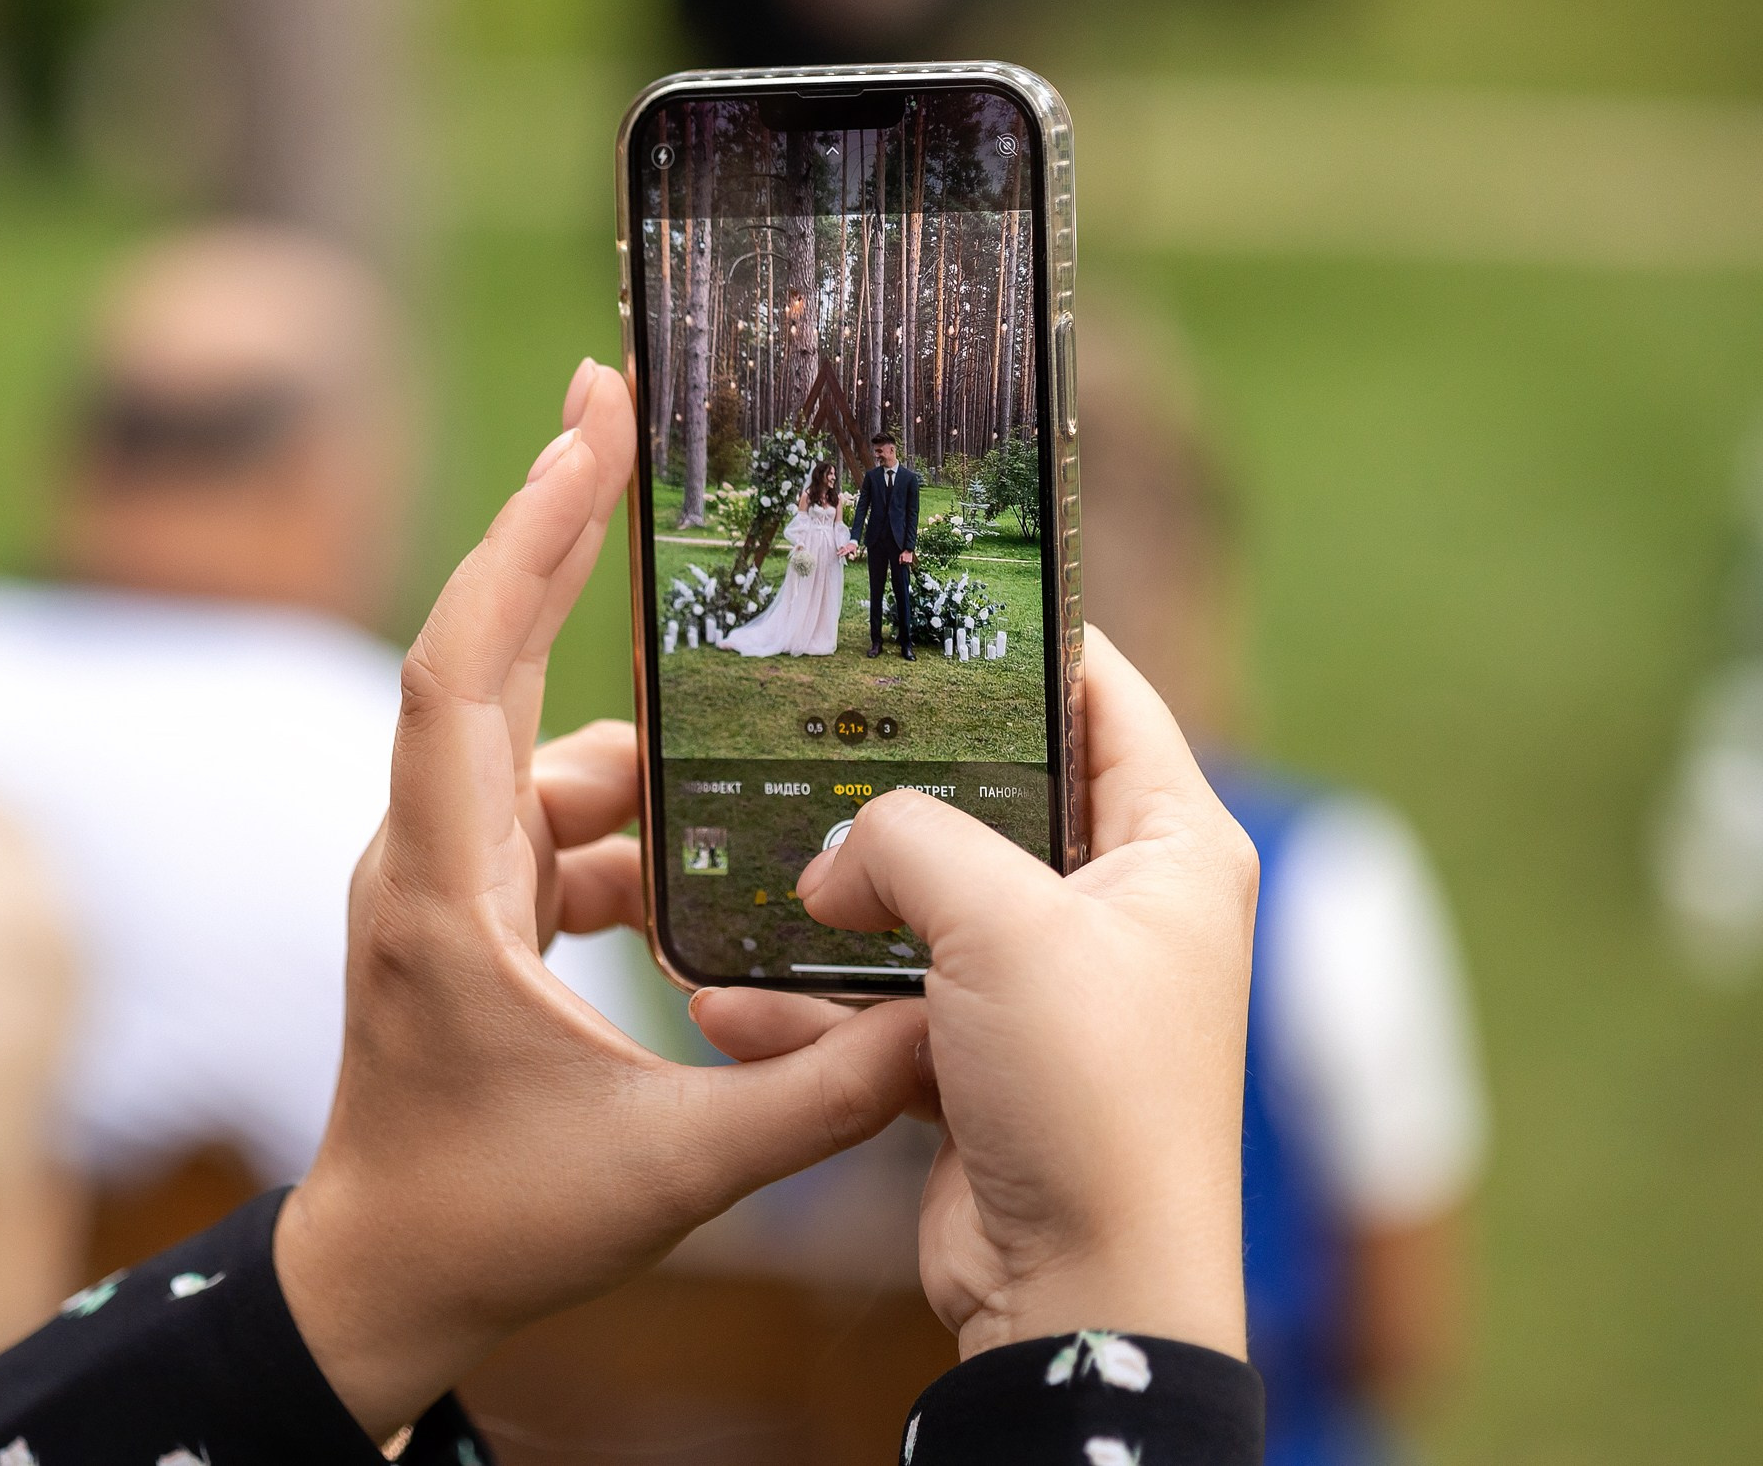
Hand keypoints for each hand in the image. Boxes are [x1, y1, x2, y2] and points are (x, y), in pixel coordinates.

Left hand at [276, 359, 927, 1435]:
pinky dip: (624, 812)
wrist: (382, 1283)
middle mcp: (423, 860)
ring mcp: (437, 877)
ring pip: (530, 747)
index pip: (459, 674)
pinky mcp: (465, 906)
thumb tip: (948, 1027)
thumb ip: (819, 1098)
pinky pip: (546, 814)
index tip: (585, 428)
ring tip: (734, 732)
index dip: (520, 541)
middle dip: (551, 529)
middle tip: (614, 404)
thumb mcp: (671, 1170)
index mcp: (445, 897)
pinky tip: (701, 854)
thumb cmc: (494, 1227)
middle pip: (480, 655)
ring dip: (630, 734)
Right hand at [694, 629, 1257, 1361]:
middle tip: (799, 728)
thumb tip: (832, 857)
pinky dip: (813, 1005)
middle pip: (995, 795)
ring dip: (834, 901)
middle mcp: (1121, 907)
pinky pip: (886, 1003)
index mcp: (1173, 846)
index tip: (924, 603)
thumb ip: (905, 839)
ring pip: (925, 904)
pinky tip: (724, 999)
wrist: (1082, 1295)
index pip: (1105, 692)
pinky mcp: (985, 1060)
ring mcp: (1050, 987)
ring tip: (740, 865)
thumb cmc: (1089, 1097)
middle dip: (893, 777)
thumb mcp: (1000, 922)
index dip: (1022, 638)